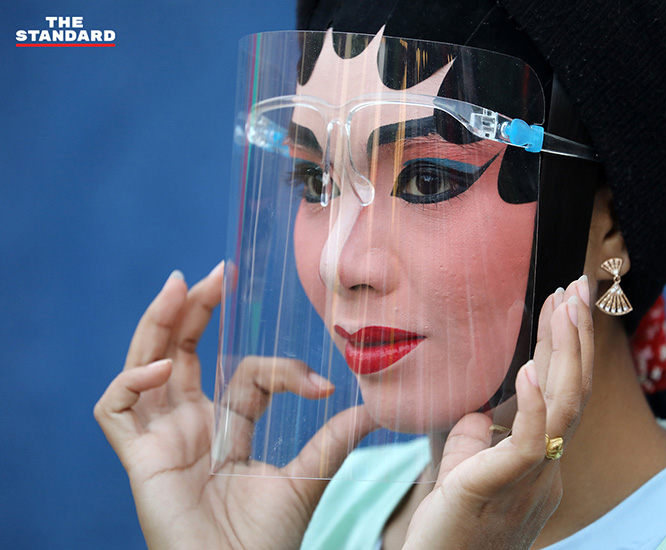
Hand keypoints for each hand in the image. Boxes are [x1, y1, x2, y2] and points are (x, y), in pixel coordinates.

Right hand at [94, 263, 374, 549]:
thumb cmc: (265, 542)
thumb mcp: (305, 480)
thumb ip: (333, 442)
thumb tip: (373, 409)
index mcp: (226, 426)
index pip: (244, 373)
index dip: (281, 370)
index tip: (320, 385)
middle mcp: (190, 425)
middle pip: (182, 351)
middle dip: (196, 309)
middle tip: (218, 272)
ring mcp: (161, 438)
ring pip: (144, 364)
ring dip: (158, 322)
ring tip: (180, 284)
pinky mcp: (139, 458)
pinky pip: (114, 408)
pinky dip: (130, 381)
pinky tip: (162, 368)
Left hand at [401, 278, 593, 549]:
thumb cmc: (446, 529)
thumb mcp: (464, 472)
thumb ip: (476, 439)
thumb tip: (479, 410)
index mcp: (538, 464)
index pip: (559, 395)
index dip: (563, 347)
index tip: (562, 303)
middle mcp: (544, 470)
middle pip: (570, 393)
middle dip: (576, 335)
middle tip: (578, 285)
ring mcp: (528, 482)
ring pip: (561, 409)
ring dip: (565, 353)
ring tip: (564, 305)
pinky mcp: (497, 490)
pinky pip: (526, 444)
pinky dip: (531, 404)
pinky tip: (530, 366)